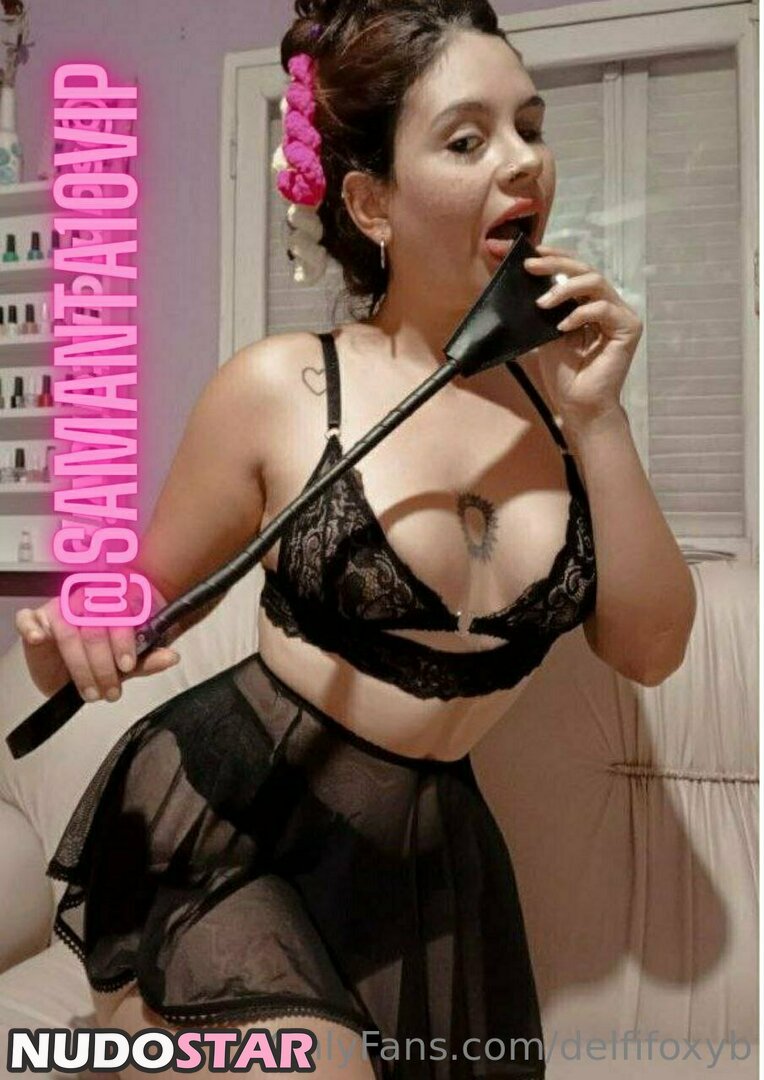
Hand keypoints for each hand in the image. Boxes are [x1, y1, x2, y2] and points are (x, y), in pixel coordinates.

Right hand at [15, 582, 180, 702]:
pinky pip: (28, 619)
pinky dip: (31, 627)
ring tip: (90, 692)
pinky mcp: (36, 621)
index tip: (128, 665)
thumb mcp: (126, 663)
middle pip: (94, 629)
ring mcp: (59, 610)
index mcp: (112, 604)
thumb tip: (172, 657)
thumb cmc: (103, 658)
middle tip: (110, 691)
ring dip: (79, 666)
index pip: (120, 615)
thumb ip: (147, 660)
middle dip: (103, 666)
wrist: (71, 668)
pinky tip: (40, 639)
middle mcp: (86, 603)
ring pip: (67, 632)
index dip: (124, 641)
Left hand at [523, 244, 642, 430]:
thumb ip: (543, 306)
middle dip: (556, 265)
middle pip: (586, 270)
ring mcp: (620, 314)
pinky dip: (580, 314)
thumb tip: (525, 277)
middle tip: (532, 267)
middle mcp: (607, 304)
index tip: (531, 254)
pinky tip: (562, 326)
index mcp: (589, 303)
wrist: (578, 404)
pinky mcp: (628, 328)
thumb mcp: (546, 331)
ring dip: (565, 288)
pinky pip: (603, 309)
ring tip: (543, 304)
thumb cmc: (564, 373)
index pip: (575, 270)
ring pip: (595, 283)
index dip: (555, 258)